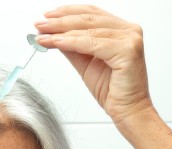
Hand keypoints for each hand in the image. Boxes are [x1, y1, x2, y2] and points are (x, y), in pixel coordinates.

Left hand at [34, 5, 153, 124]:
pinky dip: (72, 42)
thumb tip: (53, 35)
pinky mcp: (127, 50)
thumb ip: (73, 47)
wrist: (128, 112)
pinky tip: (57, 42)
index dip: (67, 12)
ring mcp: (130, 39)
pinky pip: (93, 43)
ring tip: (43, 34)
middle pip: (88, 19)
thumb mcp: (86, 64)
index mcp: (122, 30)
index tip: (46, 17)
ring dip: (61, 31)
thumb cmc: (113, 92)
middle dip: (60, 21)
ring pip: (89, 30)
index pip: (91, 13)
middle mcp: (129, 31)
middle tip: (40, 25)